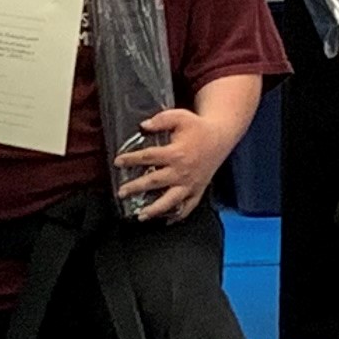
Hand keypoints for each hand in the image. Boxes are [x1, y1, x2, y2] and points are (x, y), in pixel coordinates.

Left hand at [116, 105, 226, 222]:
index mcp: (176, 153)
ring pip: (171, 200)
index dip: (131, 159)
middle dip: (136, 188)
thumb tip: (142, 126)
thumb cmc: (198, 127)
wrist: (221, 137)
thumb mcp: (180, 117)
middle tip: (121, 192)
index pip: (148, 157)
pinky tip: (167, 221)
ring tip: (141, 216)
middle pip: (155, 182)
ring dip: (155, 210)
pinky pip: (188, 206)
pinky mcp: (198, 190)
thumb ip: (161, 120)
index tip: (117, 162)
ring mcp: (191, 183)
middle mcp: (182, 171)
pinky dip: (178, 215)